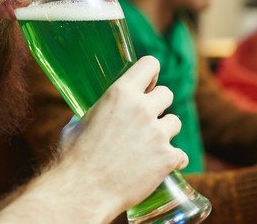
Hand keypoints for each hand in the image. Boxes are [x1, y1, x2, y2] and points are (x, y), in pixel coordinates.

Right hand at [56, 56, 187, 214]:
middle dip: (158, 106)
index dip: (151, 74)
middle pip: (167, 93)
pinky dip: (172, 160)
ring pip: (175, 122)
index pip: (150, 64)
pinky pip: (181, 154)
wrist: (83, 192)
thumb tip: (92, 114)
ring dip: (165, 132)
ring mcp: (157, 134)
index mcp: (119, 94)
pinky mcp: (167, 158)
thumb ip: (92, 113)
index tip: (148, 84)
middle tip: (145, 121)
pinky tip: (160, 166)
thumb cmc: (74, 159)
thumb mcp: (77, 124)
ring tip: (149, 146)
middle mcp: (142, 109)